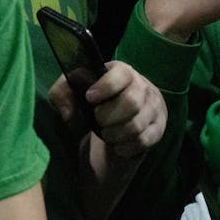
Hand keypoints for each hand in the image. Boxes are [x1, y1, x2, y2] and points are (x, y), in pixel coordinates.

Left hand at [48, 61, 166, 157]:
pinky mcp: (158, 128)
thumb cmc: (93, 102)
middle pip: (131, 102)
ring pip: (136, 124)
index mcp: (124, 73)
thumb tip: (69, 114)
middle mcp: (144, 87)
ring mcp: (154, 108)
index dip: (106, 86)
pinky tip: (117, 144)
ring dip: (114, 134)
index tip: (90, 98)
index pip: (122, 73)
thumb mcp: (72, 92)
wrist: (116, 119)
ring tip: (106, 133)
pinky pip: (143, 140)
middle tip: (97, 120)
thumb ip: (61, 94)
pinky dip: (125, 146)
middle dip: (107, 116)